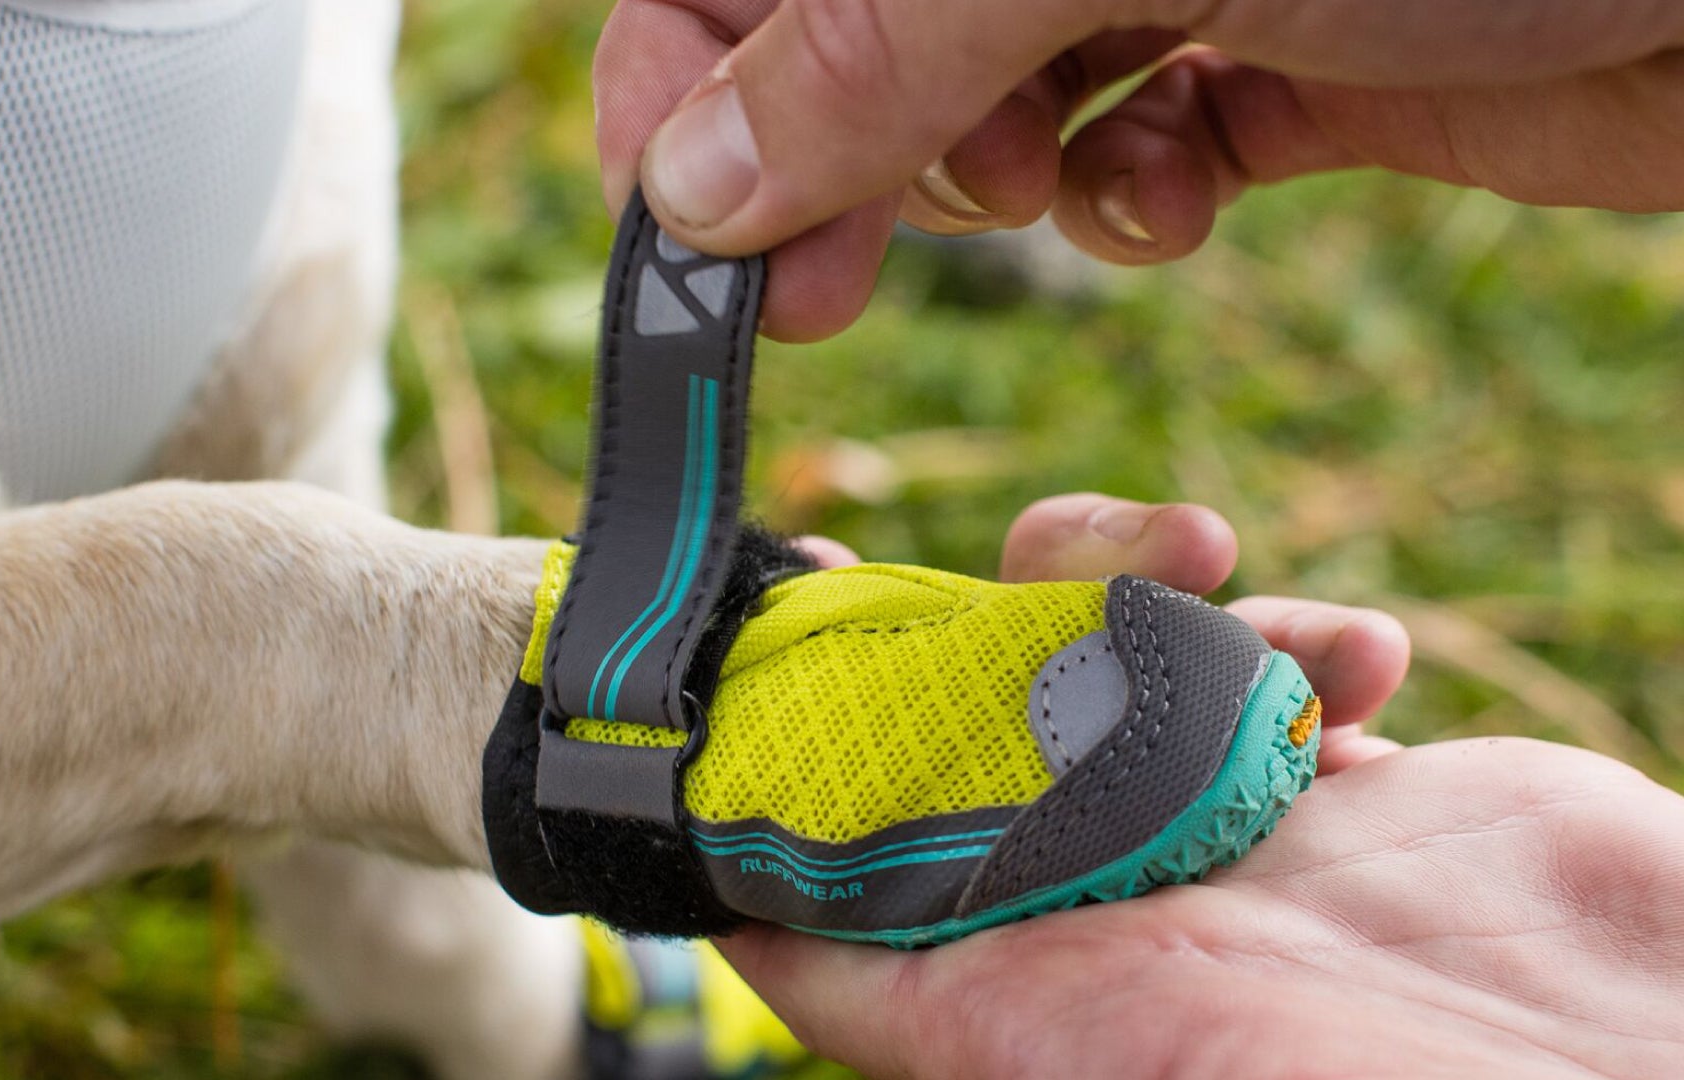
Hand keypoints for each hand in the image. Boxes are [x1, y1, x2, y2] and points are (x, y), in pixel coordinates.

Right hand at [594, 0, 1683, 339]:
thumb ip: (876, 51)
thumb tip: (689, 186)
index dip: (681, 71)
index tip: (686, 220)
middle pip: (848, 35)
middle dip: (836, 156)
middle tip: (816, 286)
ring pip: (983, 106)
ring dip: (998, 178)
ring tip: (1070, 178)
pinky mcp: (1270, 55)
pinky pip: (1134, 146)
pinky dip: (1138, 191)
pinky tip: (1193, 180)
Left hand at [746, 495, 1683, 1077]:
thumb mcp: (1106, 1067)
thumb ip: (911, 1006)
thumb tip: (742, 925)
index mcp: (1028, 983)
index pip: (862, 849)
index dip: (808, 729)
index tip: (792, 598)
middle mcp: (1113, 911)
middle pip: (976, 727)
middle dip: (983, 615)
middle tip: (1032, 545)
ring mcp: (1233, 845)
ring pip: (1116, 673)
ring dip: (1145, 591)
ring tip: (1212, 561)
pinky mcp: (1354, 801)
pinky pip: (1277, 678)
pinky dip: (1305, 640)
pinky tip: (1369, 660)